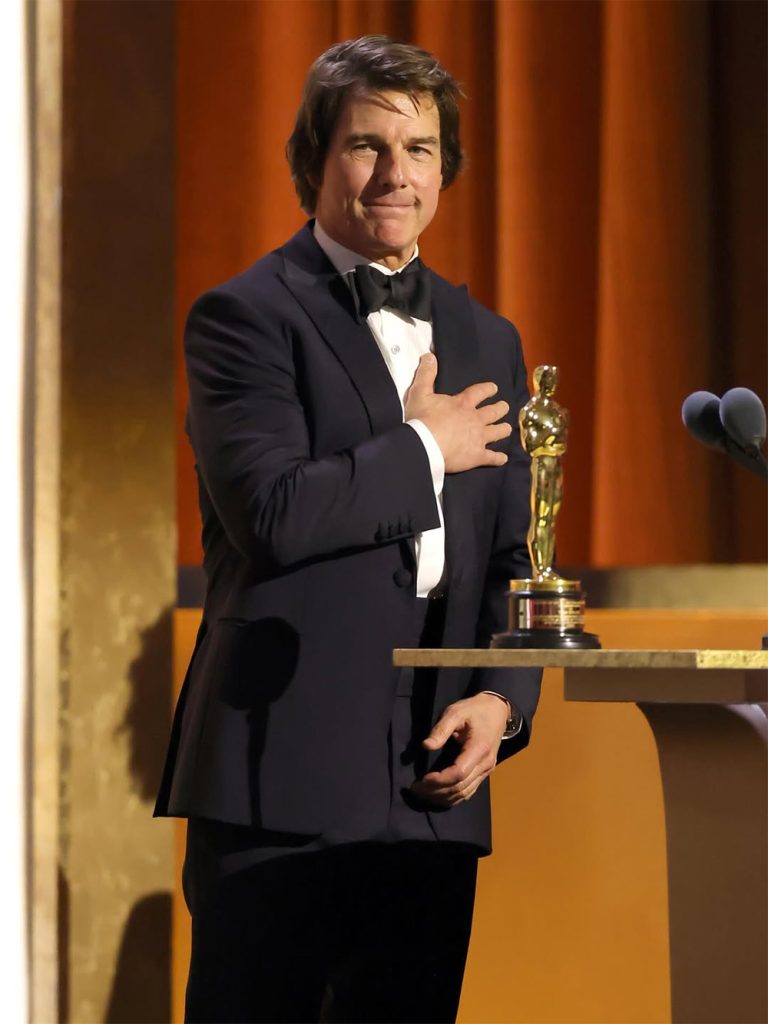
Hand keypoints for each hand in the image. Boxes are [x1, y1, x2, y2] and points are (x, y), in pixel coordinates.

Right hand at [404, 353, 511, 472]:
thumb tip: (430, 356)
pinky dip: (498, 458)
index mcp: (463, 403)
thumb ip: (426, 374)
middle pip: (494, 411)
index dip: (488, 389)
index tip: (494, 388)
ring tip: (506, 428)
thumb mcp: (420, 392)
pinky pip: (492, 458)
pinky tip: (503, 459)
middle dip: (501, 408)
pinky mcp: (477, 456)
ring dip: (503, 429)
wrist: (425, 445)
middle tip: (504, 407)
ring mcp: (479, 438)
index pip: (480, 392)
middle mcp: (476, 419)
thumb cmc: (422, 419)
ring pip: (498, 432)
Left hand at [410, 693, 508, 806]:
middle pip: (460, 787)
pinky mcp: (484, 773)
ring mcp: (486, 770)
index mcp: (479, 748)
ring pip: (464, 793)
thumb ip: (441, 729)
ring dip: (443, 797)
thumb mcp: (456, 712)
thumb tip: (426, 746)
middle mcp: (485, 764)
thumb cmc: (474, 710)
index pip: (459, 773)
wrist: (496, 711)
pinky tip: (438, 795)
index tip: (422, 779)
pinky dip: (453, 797)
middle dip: (436, 791)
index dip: (439, 780)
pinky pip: (469, 791)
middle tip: (415, 788)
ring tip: (423, 793)